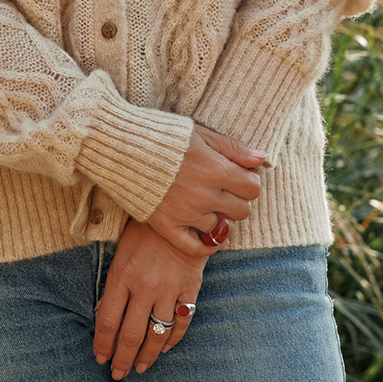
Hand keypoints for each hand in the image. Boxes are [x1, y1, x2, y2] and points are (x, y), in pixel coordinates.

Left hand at [94, 220, 206, 380]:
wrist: (180, 209)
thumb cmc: (143, 230)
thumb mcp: (120, 253)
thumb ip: (112, 284)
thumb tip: (101, 314)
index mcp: (121, 276)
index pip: (107, 321)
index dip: (103, 345)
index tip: (100, 358)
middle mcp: (145, 286)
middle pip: (131, 334)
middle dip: (123, 358)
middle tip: (118, 373)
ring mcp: (170, 288)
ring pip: (157, 333)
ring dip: (148, 356)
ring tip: (141, 368)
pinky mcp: (191, 287)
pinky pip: (182, 321)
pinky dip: (173, 339)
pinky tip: (164, 348)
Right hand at [143, 123, 269, 257]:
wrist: (121, 147)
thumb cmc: (163, 136)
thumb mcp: (201, 134)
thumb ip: (233, 148)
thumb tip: (261, 159)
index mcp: (216, 170)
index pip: (253, 188)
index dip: (248, 182)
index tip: (238, 177)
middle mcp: (204, 195)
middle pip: (241, 210)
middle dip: (237, 200)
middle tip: (223, 191)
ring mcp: (185, 213)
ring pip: (220, 227)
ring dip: (217, 217)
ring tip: (206, 205)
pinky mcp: (166, 226)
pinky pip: (195, 247)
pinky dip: (204, 244)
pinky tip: (204, 235)